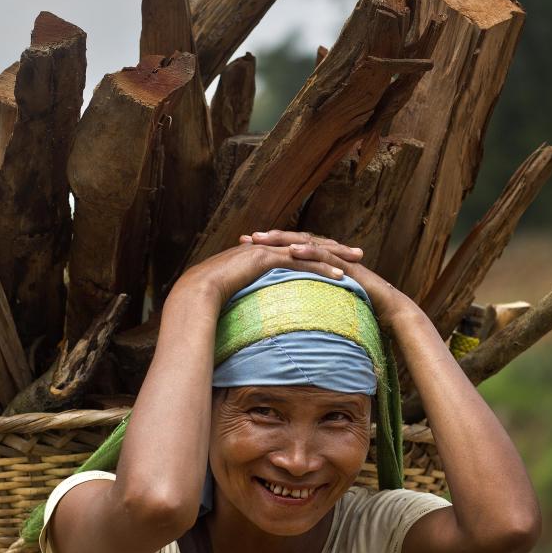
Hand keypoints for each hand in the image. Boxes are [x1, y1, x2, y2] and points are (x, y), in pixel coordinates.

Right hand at [172, 233, 354, 307]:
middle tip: (356, 252)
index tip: (334, 257)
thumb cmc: (206, 299)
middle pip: (307, 244)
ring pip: (308, 250)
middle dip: (333, 247)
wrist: (194, 292)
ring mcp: (266, 251)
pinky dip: (322, 268)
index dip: (314, 252)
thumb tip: (248, 308)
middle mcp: (265, 247)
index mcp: (257, 253)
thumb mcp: (230, 294)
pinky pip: (300, 263)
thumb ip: (243, 294)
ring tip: (357, 258)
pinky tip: (340, 275)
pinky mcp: (267, 259)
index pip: (292, 250)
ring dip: (335, 254)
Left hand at [243, 230, 417, 330]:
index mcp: (317, 264)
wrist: (389, 313)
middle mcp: (326, 256)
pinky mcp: (347, 265)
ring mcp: (337, 258)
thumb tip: (279, 314)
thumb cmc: (356, 311)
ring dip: (285, 239)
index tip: (241, 248)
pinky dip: (309, 251)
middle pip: (294, 242)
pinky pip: (326, 255)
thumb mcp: (322, 306)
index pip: (287, 252)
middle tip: (246, 237)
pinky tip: (293, 250)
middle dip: (270, 239)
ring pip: (307, 244)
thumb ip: (303, 304)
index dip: (266, 249)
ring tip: (263, 238)